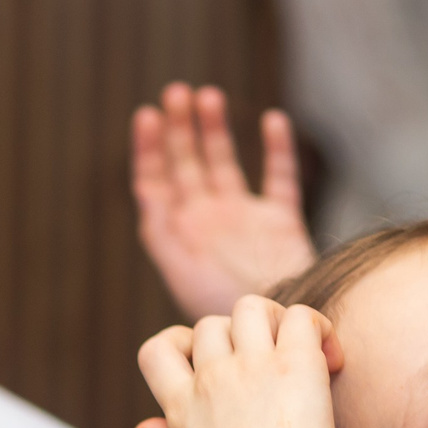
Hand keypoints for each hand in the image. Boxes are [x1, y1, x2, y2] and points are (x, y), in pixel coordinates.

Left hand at [131, 82, 316, 319]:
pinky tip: (270, 120)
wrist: (268, 337)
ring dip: (215, 130)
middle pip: (187, 164)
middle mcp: (206, 221)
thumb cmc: (221, 313)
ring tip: (205, 95)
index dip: (149, 148)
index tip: (147, 115)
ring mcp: (242, 219)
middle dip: (179, 128)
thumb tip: (146, 188)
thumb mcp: (181, 271)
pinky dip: (276, 151)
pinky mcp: (281, 224)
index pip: (156, 182)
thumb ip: (163, 229)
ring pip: (225, 164)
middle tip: (175, 91)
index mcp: (177, 233)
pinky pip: (278, 180)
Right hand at [133, 295, 341, 427]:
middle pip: (210, 323)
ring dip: (273, 321)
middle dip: (236, 335)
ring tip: (297, 352)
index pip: (158, 350)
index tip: (205, 364)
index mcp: (181, 405)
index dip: (180, 344)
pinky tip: (331, 359)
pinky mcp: (294, 365)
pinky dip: (318, 326)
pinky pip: (302, 317)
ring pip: (251, 308)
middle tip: (267, 366)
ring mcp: (251, 367)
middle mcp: (211, 378)